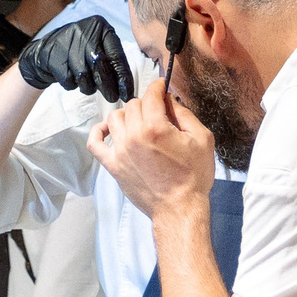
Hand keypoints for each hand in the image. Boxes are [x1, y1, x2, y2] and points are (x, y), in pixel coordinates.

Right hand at [18, 15, 136, 101]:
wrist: (47, 50)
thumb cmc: (80, 50)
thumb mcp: (99, 46)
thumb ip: (113, 60)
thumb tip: (127, 87)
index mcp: (101, 27)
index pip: (117, 56)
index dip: (124, 78)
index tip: (127, 94)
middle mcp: (85, 32)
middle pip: (100, 66)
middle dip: (108, 86)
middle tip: (112, 97)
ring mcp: (68, 44)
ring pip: (84, 76)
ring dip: (88, 87)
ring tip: (87, 84)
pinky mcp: (54, 57)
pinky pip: (69, 80)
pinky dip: (72, 85)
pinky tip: (71, 77)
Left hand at [88, 79, 214, 220]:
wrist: (179, 209)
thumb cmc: (193, 177)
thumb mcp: (202, 139)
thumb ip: (185, 114)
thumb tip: (170, 100)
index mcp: (155, 127)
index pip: (151, 95)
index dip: (158, 87)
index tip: (161, 87)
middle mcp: (133, 136)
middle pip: (133, 105)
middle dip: (146, 104)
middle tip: (158, 112)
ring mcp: (120, 151)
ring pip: (114, 118)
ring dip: (127, 115)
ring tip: (139, 122)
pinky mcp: (113, 165)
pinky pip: (95, 143)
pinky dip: (98, 132)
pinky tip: (109, 130)